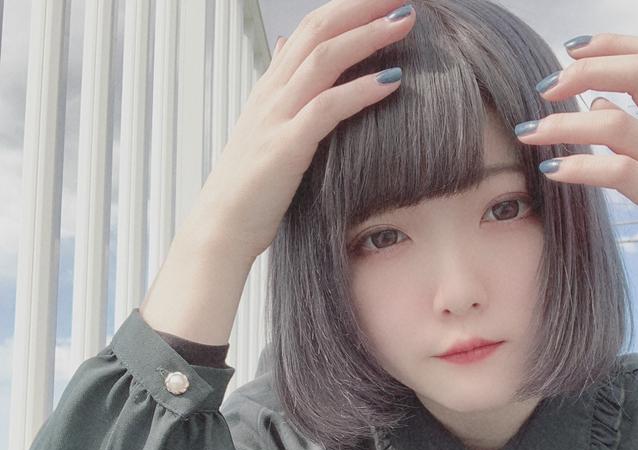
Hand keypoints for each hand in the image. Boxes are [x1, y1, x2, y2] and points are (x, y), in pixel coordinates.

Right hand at [185, 0, 415, 263]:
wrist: (222, 229)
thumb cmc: (250, 190)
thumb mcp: (264, 130)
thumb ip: (279, 91)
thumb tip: (284, 51)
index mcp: (270, 89)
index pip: (310, 30)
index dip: (347, 9)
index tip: (383, 0)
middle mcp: (272, 93)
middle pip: (318, 30)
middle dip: (362, 7)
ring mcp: (277, 117)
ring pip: (324, 58)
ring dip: (368, 36)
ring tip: (405, 22)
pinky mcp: (286, 147)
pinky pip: (327, 108)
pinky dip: (360, 91)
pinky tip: (392, 83)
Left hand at [514, 33, 637, 312]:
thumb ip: (635, 136)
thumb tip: (594, 104)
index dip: (612, 44)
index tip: (569, 53)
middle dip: (585, 70)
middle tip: (544, 89)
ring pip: (619, 124)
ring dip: (564, 123)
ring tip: (529, 133)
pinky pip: (620, 173)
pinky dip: (579, 166)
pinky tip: (551, 171)